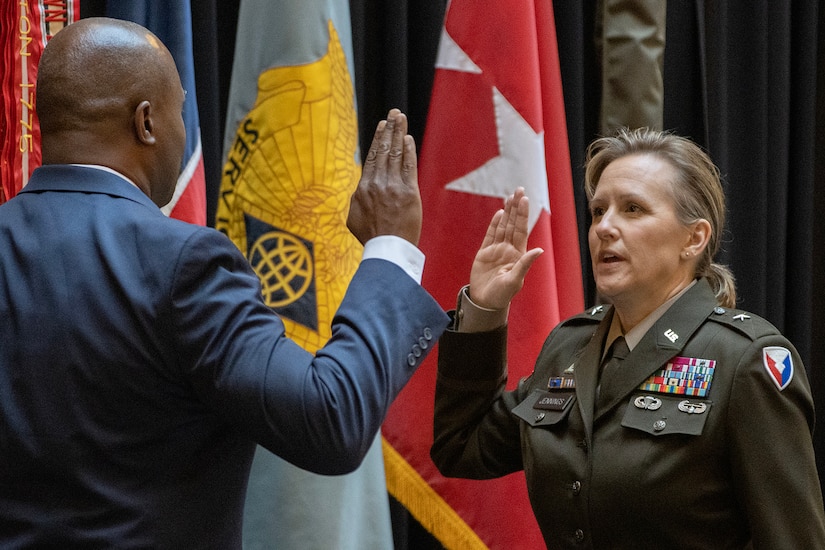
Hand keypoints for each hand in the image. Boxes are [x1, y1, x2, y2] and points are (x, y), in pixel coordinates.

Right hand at [347, 109, 421, 245]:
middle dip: (389, 129)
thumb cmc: (371, 237)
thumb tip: (359, 191)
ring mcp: (393, 187)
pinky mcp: (409, 193)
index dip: (379, 139)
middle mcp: (377, 183)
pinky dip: (408, 151)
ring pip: (395, 154)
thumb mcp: (354, 218)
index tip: (382, 125)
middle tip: (394, 113)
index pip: (372, 157)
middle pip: (384, 150)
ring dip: (399, 133)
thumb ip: (356, 200)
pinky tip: (409, 139)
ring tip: (401, 118)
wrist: (387, 249)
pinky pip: (408, 166)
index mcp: (363, 188)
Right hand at [468, 188, 542, 308]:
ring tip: (510, 197)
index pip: (521, 230)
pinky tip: (499, 213)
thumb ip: (525, 264)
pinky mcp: (484, 253)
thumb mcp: (514, 280)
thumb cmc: (501, 295)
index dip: (522, 214)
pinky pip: (490, 235)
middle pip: (512, 224)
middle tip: (519, 190)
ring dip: (506, 212)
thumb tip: (540, 250)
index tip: (525, 199)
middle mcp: (508, 249)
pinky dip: (494, 224)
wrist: (484, 302)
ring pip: (502, 226)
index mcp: (518, 254)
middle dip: (516, 207)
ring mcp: (496, 250)